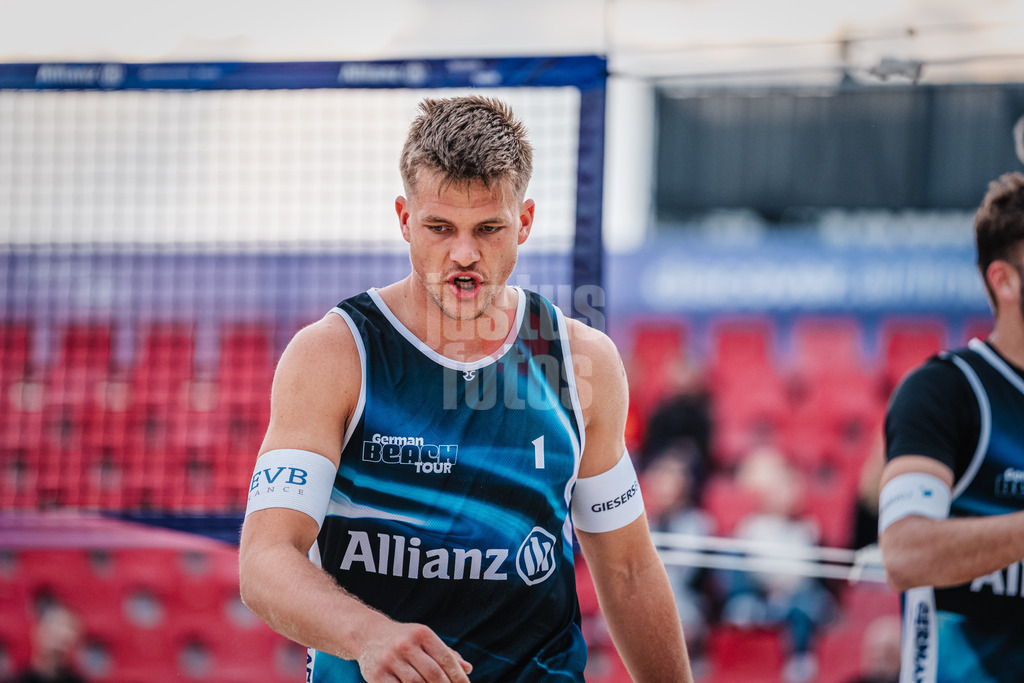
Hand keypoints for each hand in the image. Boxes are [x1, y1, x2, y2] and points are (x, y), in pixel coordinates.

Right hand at [358, 620, 472, 681]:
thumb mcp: (425, 640)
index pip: (445, 658)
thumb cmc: (405, 639)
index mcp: (422, 633)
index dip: (458, 676)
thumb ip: (446, 654)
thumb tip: (468, 669)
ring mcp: (390, 659)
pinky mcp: (377, 675)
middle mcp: (406, 644)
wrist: (369, 635)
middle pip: (433, 673)